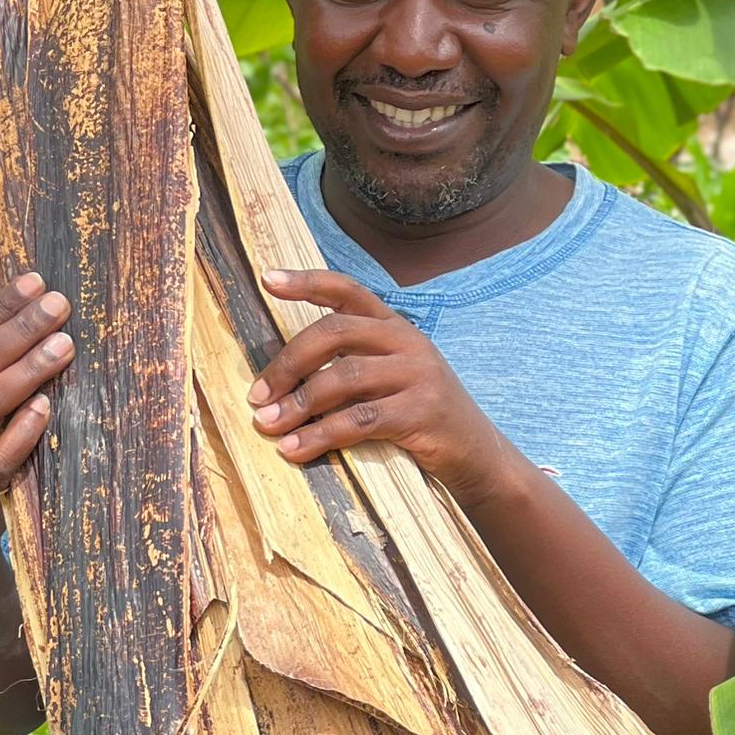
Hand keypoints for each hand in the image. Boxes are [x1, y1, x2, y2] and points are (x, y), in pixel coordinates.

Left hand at [247, 269, 518, 507]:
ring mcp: (417, 375)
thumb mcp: (390, 378)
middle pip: (334, 333)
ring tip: (267, 426)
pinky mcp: (421, 413)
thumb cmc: (418, 417)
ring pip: (342, 378)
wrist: (477, 455)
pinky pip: (358, 420)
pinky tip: (294, 449)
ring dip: (297, 404)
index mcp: (394, 326)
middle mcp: (407, 341)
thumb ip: (351, 365)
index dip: (307, 282)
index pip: (347, 290)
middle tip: (257, 395)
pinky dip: (319, 436)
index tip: (267, 279)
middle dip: (287, 363)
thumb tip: (280, 381)